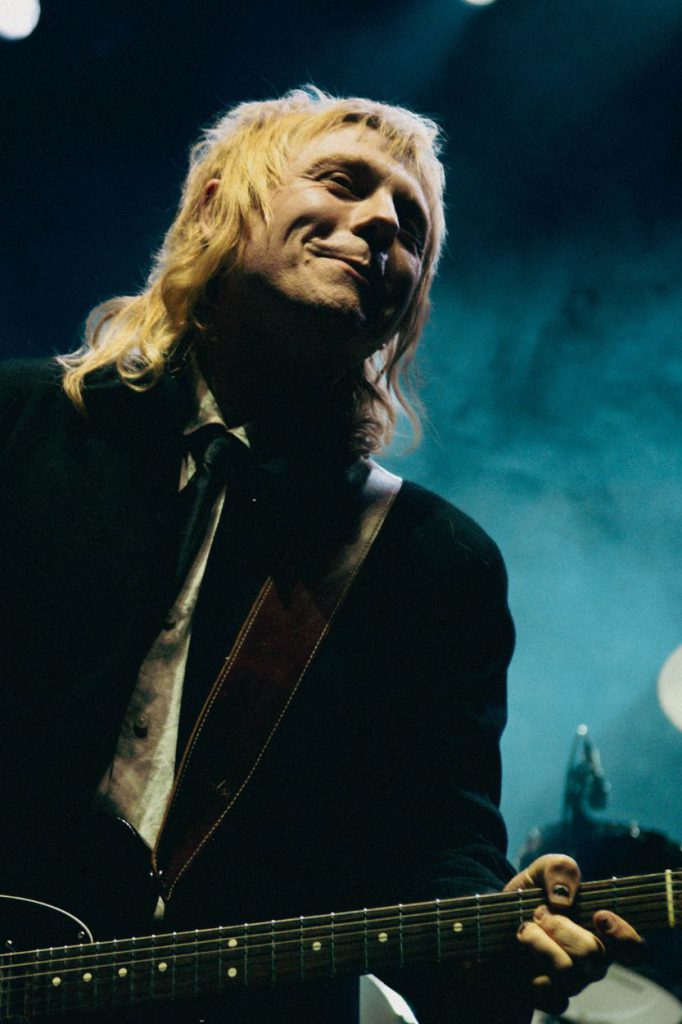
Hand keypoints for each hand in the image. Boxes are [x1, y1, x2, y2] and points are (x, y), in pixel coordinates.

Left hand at [503, 854, 643, 1016]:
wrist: (498, 916)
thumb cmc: (534, 893)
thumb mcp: (545, 869)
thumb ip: (561, 869)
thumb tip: (563, 899)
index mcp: (603, 934)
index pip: (636, 950)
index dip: (625, 936)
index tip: (599, 915)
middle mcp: (593, 963)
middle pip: (593, 956)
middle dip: (559, 927)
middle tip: (539, 912)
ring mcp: (572, 982)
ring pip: (566, 973)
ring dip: (538, 943)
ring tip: (523, 929)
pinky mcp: (548, 997)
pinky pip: (547, 996)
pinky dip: (527, 969)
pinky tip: (520, 953)